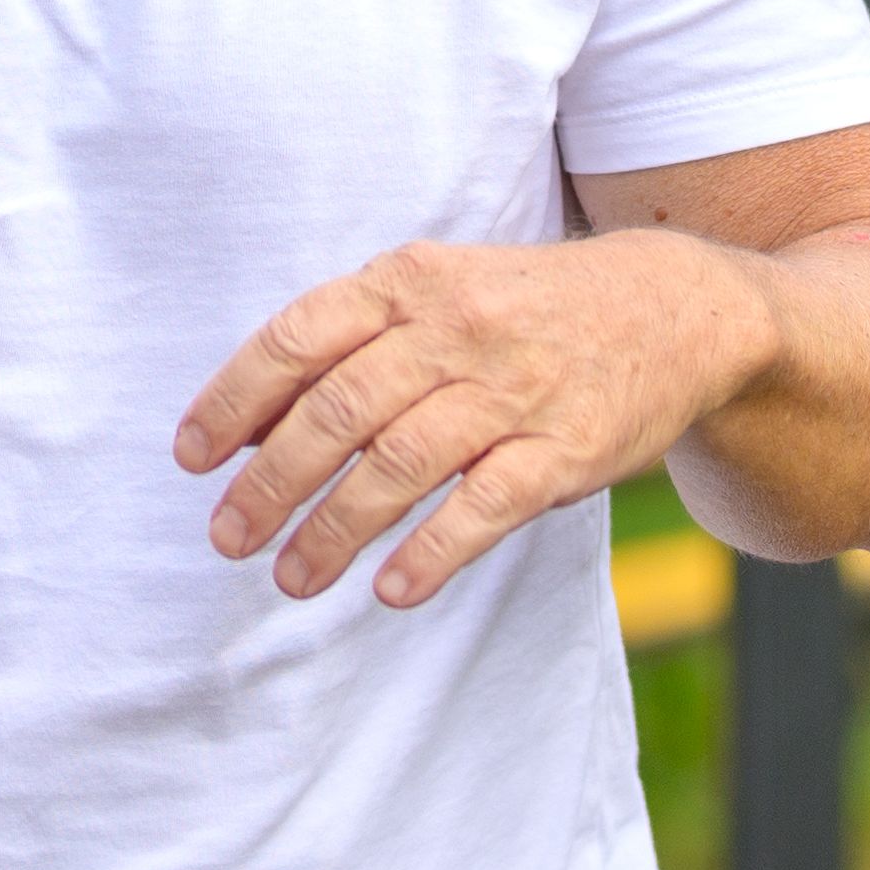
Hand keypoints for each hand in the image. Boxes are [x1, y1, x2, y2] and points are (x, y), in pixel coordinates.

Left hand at [174, 231, 778, 609]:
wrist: (677, 308)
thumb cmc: (526, 308)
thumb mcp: (441, 290)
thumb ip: (353, 341)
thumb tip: (248, 423)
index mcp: (411, 280)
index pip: (298, 337)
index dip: (235, 399)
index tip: (193, 458)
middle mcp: (458, 329)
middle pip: (339, 411)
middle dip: (270, 482)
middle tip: (228, 537)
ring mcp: (516, 390)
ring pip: (401, 464)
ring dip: (334, 530)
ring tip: (291, 579)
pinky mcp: (569, 448)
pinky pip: (486, 506)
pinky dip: (432, 551)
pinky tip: (391, 589)